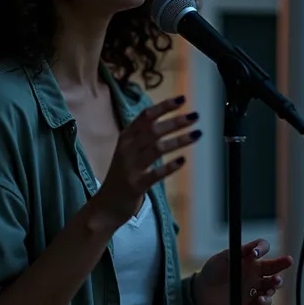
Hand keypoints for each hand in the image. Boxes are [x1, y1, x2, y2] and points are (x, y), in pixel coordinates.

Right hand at [94, 95, 200, 227]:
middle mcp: (127, 149)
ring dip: (178, 140)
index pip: (145, 116)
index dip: (164, 106)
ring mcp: (130, 167)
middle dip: (175, 121)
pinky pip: (155, 174)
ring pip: (156, 148)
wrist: (106, 205)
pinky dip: (169, 166)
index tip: (181, 100)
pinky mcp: (136, 185)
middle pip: (153, 130)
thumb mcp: (128, 150)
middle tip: (195, 117)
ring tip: (197, 134)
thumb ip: (143, 135)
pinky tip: (183, 160)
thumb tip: (168, 120)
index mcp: (126, 137)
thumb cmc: (122, 174)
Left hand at [192, 239, 293, 304]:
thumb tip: (254, 250)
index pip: (263, 249)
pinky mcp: (251, 303)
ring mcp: (254, 288)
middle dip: (282, 264)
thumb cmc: (214, 269)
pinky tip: (261, 299)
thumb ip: (239, 252)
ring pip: (271, 287)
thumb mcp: (224, 257)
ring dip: (274, 285)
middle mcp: (255, 273)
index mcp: (249, 259)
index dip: (263, 248)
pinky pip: (263, 304)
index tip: (256, 253)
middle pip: (274, 268)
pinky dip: (265, 302)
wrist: (203, 290)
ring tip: (271, 284)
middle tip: (287, 262)